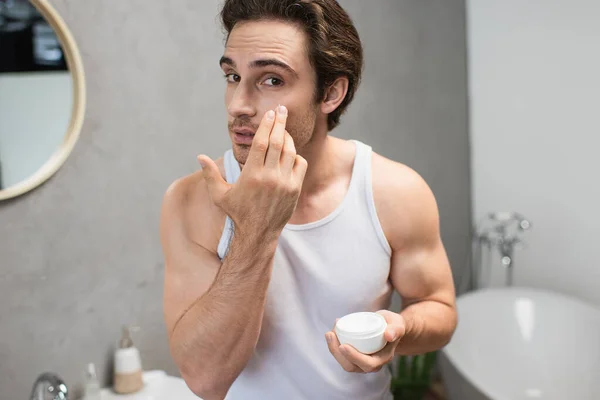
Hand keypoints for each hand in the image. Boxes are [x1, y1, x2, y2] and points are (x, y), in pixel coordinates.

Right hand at [197, 106, 307, 238]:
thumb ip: (210, 174)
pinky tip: (289, 152)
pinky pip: (300, 164)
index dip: (265, 125)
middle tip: (281, 110)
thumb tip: (199, 156)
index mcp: (251, 175)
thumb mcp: (220, 194)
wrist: (258, 233)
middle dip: (280, 123)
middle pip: (278, 142)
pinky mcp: (295, 189)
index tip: (269, 114)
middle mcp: (270, 177)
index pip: (261, 142)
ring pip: (290, 152)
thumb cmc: (237, 212)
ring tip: (283, 129)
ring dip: (288, 138)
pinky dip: (296, 155)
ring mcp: (285, 183)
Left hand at [325, 310, 405, 372]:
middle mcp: (373, 364)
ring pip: (345, 363)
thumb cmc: (393, 325)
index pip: (368, 364)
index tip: (343, 345)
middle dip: (338, 353)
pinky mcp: (355, 356)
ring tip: (329, 333)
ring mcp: (362, 362)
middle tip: (330, 334)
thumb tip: (388, 335)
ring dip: (333, 350)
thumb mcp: (398, 324)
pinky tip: (332, 333)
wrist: (390, 328)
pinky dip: (335, 346)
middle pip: (352, 366)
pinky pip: (343, 356)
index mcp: (383, 358)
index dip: (354, 357)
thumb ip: (396, 328)